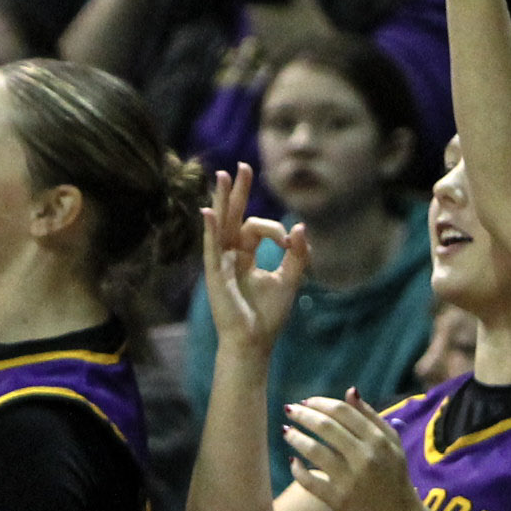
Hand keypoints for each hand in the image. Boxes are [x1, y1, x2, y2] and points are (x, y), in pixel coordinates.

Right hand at [197, 164, 308, 356]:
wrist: (254, 343)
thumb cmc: (268, 317)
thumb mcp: (290, 280)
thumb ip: (298, 254)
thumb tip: (301, 227)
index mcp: (244, 256)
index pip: (255, 228)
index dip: (275, 229)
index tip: (289, 241)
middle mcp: (229, 256)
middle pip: (232, 216)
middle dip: (238, 192)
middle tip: (243, 166)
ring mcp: (220, 264)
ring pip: (220, 225)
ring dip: (222, 200)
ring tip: (223, 175)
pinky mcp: (215, 276)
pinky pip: (212, 248)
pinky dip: (211, 230)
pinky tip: (209, 212)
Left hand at [283, 391, 420, 510]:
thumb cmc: (393, 475)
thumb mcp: (391, 443)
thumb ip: (371, 416)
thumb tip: (350, 391)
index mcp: (378, 440)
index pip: (343, 412)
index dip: (320, 403)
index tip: (306, 401)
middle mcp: (364, 457)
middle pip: (326, 427)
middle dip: (303, 415)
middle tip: (290, 410)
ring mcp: (349, 480)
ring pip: (314, 451)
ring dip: (295, 437)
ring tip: (286, 431)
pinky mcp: (337, 500)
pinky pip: (309, 481)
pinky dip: (297, 469)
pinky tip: (293, 460)